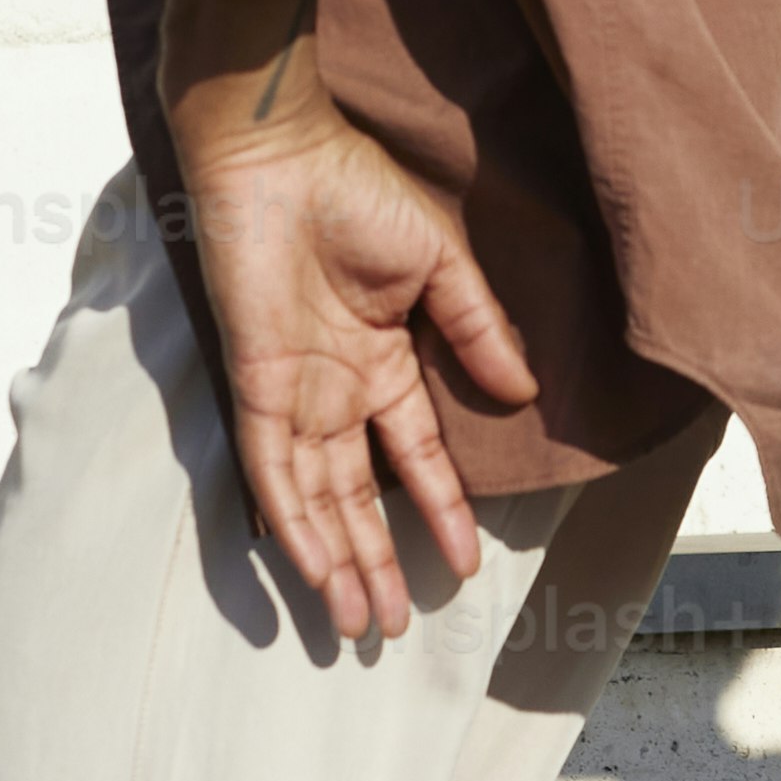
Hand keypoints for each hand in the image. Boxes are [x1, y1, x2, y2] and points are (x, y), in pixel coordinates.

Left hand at [168, 31, 538, 640]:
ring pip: (317, 498)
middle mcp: (337, 388)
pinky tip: (313, 569)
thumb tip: (523, 392)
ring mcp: (296, 391)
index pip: (414, 456)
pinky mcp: (257, 384)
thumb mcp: (441, 264)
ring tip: (361, 622)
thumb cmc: (357, 189)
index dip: (441, 510)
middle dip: (378, 561)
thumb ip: (476, 331)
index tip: (465, 566)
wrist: (282, 153)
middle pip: (359, 495)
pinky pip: (273, 468)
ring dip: (339, 560)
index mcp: (383, 359)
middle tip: (394, 627)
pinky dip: (292, 521)